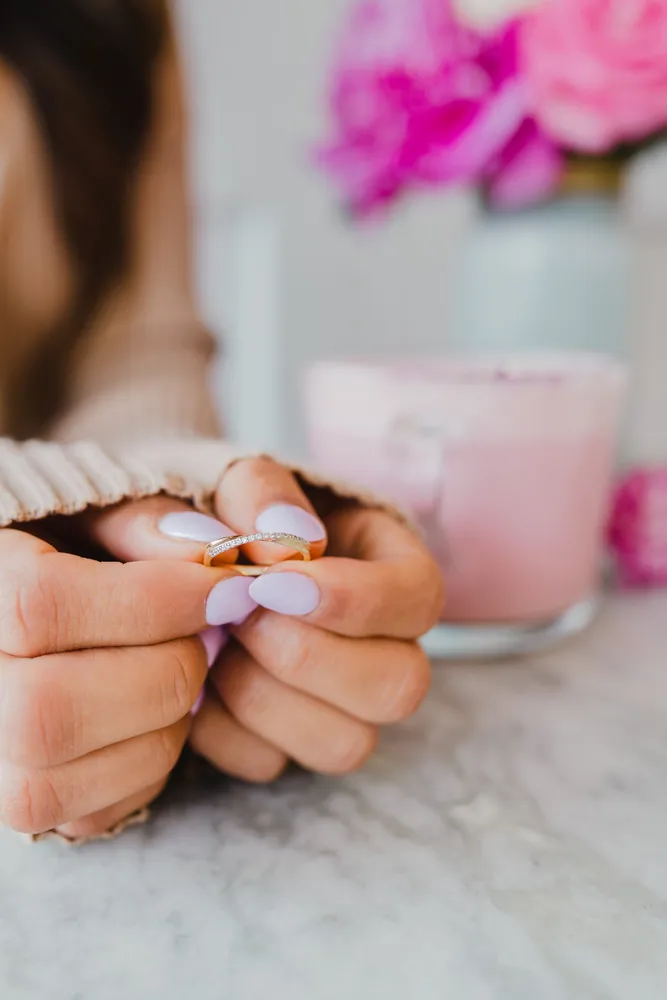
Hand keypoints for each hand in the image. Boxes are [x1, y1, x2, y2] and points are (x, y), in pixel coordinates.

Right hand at [0, 525, 249, 839]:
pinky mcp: (16, 804)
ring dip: (160, 726)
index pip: (39, 605)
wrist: (24, 622)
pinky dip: (147, 766)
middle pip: (50, 708)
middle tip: (202, 634)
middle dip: (164, 669)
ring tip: (175, 672)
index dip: (149, 599)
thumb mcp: (93, 516)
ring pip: (61, 776)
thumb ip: (143, 523)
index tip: (223, 587)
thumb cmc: (64, 554)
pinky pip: (88, 814)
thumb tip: (212, 551)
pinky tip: (153, 714)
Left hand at [85, 458, 443, 782]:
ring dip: (263, 697)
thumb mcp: (231, 479)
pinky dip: (221, 729)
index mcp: (390, 568)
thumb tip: (285, 532)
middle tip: (238, 618)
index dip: (355, 601)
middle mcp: (383, 646)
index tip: (271, 583)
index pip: (419, 597)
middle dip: (309, 657)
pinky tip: (198, 683)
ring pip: (346, 743)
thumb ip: (256, 492)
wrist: (169, 565)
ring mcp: (341, 707)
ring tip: (216, 645)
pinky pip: (270, 765)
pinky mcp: (288, 744)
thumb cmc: (218, 513)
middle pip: (401, 686)